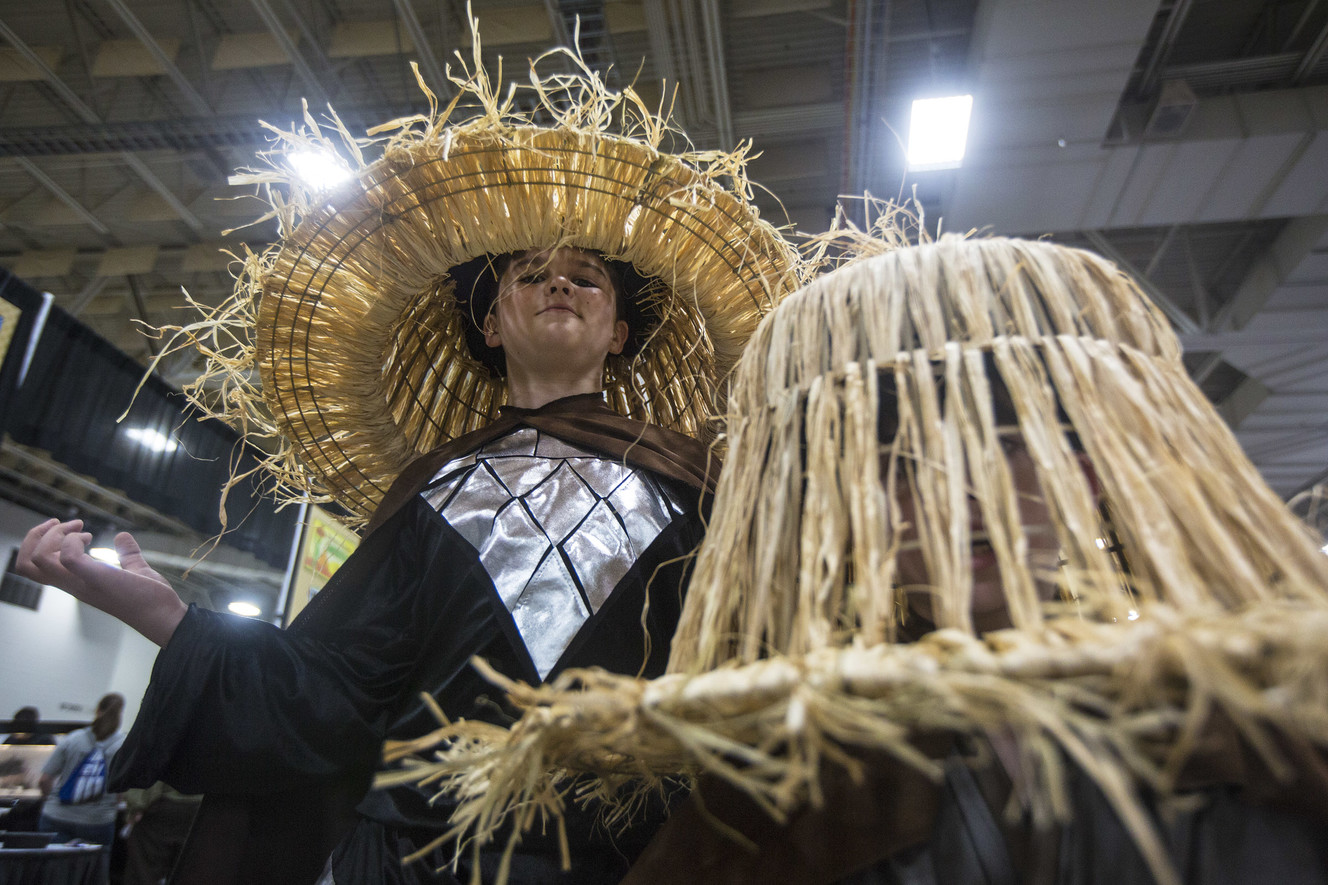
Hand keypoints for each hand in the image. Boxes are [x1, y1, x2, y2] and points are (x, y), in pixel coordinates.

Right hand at [18, 519, 186, 646]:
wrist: (164, 616)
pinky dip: (73, 540)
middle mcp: (72, 584)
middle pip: (26, 564)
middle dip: (35, 536)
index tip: (70, 529)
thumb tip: (122, 537)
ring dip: (53, 535)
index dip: (39, 543)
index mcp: (76, 582)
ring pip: (37, 559)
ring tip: (80, 528)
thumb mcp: (135, 569)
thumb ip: (127, 554)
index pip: (33, 568)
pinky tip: (90, 537)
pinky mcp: (96, 578)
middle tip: (63, 523)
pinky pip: (67, 556)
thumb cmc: (149, 597)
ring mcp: (81, 583)